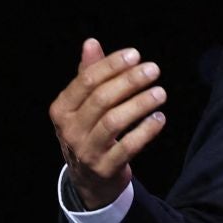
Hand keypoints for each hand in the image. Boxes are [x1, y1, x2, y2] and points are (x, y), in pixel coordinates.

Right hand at [48, 38, 168, 209]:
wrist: (89, 179)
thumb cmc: (88, 131)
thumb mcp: (82, 105)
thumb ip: (88, 74)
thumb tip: (91, 42)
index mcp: (61, 109)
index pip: (87, 80)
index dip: (112, 65)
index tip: (135, 55)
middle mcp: (69, 130)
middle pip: (102, 99)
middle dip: (129, 81)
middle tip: (153, 70)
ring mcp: (86, 151)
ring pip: (114, 122)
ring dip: (140, 104)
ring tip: (160, 93)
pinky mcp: (105, 168)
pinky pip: (128, 147)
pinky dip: (146, 131)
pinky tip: (159, 118)